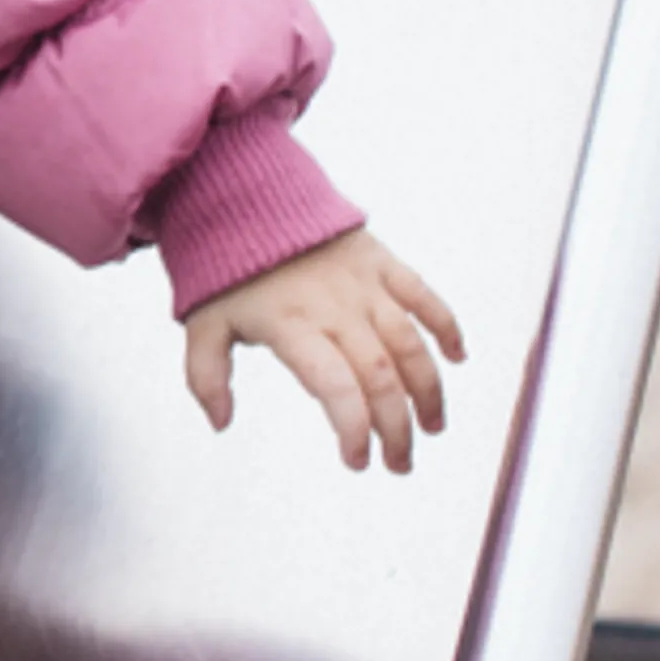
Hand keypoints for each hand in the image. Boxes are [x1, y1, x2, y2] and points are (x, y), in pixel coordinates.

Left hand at [183, 228, 466, 473]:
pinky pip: (423, 295)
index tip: (358, 461)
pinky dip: (446, 326)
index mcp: (290, 325)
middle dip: (396, 427)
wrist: (242, 197)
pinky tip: (457, 358)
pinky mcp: (380, 261)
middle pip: (381, 376)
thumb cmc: (222, 269)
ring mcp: (363, 283)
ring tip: (432, 426)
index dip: (353, 428)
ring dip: (428, 390)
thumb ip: (207, 377)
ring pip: (410, 344)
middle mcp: (335, 307)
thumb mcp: (201, 324)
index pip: (335, 386)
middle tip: (399, 463)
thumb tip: (221, 423)